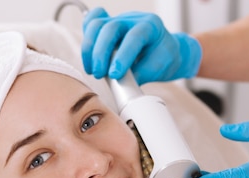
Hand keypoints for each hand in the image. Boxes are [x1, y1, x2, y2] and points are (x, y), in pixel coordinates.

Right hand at [81, 7, 201, 83]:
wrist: (162, 51)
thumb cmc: (162, 58)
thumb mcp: (157, 68)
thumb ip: (139, 75)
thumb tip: (121, 86)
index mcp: (150, 26)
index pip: (134, 37)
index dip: (123, 56)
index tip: (115, 75)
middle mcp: (132, 19)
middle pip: (110, 28)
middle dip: (101, 53)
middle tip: (99, 74)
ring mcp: (118, 19)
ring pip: (96, 25)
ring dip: (89, 49)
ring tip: (92, 70)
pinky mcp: (106, 24)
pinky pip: (91, 21)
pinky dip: (86, 35)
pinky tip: (87, 55)